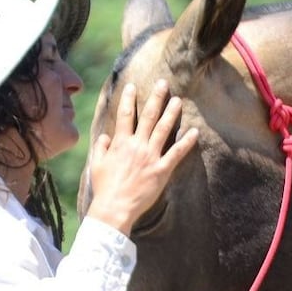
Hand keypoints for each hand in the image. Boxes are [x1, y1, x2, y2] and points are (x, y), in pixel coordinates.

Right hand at [85, 79, 198, 234]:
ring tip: (178, 100)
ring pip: (163, 129)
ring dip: (171, 113)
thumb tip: (105, 136)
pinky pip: (176, 153)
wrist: (114, 207)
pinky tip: (194, 131)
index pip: (125, 115)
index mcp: (120, 143)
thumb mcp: (97, 164)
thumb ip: (101, 147)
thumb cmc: (104, 187)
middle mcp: (136, 146)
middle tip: (164, 83)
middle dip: (156, 97)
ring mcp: (150, 157)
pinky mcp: (161, 170)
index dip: (129, 99)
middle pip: (148, 116)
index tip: (132, 86)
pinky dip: (186, 142)